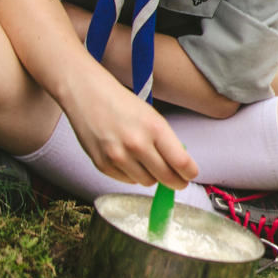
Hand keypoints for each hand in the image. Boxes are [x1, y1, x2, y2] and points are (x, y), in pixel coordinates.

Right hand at [61, 73, 196, 187]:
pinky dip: (133, 175)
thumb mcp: (153, 118)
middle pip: (166, 177)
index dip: (190, 173)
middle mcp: (136, 144)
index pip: (181, 162)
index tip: (191, 174)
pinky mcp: (102, 164)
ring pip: (147, 182)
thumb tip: (180, 167)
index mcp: (155, 128)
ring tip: (150, 164)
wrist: (87, 95)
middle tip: (179, 182)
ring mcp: (117, 156)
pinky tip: (130, 161)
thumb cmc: (123, 105)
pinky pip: (127, 180)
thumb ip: (166, 142)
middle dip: (176, 182)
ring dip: (153, 177)